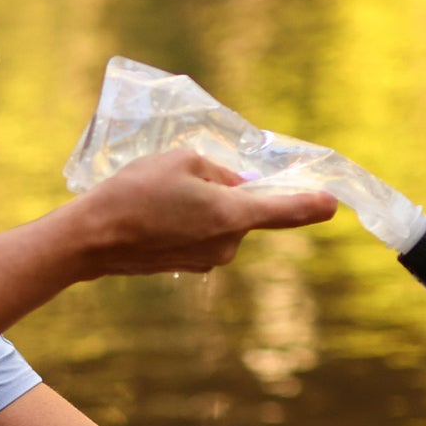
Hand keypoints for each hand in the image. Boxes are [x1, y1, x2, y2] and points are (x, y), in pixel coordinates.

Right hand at [66, 148, 334, 277]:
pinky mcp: (188, 265)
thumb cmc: (136, 192)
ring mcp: (208, 259)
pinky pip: (202, 234)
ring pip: (221, 221)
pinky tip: (156, 212)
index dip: (311, 204)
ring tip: (161, 195)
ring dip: (203, 204)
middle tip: (183, 177)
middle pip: (244, 209)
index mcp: (231, 215)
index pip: (285, 210)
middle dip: (226, 189)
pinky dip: (188, 220)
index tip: (333, 203)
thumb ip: (221, 171)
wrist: (92, 239)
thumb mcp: (182, 160)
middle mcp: (227, 244)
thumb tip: (239, 185)